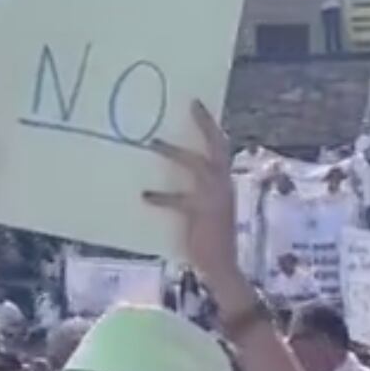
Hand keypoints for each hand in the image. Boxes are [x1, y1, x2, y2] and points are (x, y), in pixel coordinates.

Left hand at [144, 101, 246, 300]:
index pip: (220, 146)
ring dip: (175, 152)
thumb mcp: (206, 208)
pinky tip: (145, 195)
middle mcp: (224, 184)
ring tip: (152, 142)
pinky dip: (162, 196)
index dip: (209, 124)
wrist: (222, 267)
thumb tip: (165, 171)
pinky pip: (179, 199)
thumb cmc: (209, 239)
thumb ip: (194, 189)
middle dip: (205, 124)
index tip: (196, 103)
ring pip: (196, 164)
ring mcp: (215, 197)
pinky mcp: (201, 212)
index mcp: (224, 182)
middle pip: (217, 146)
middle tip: (189, 105)